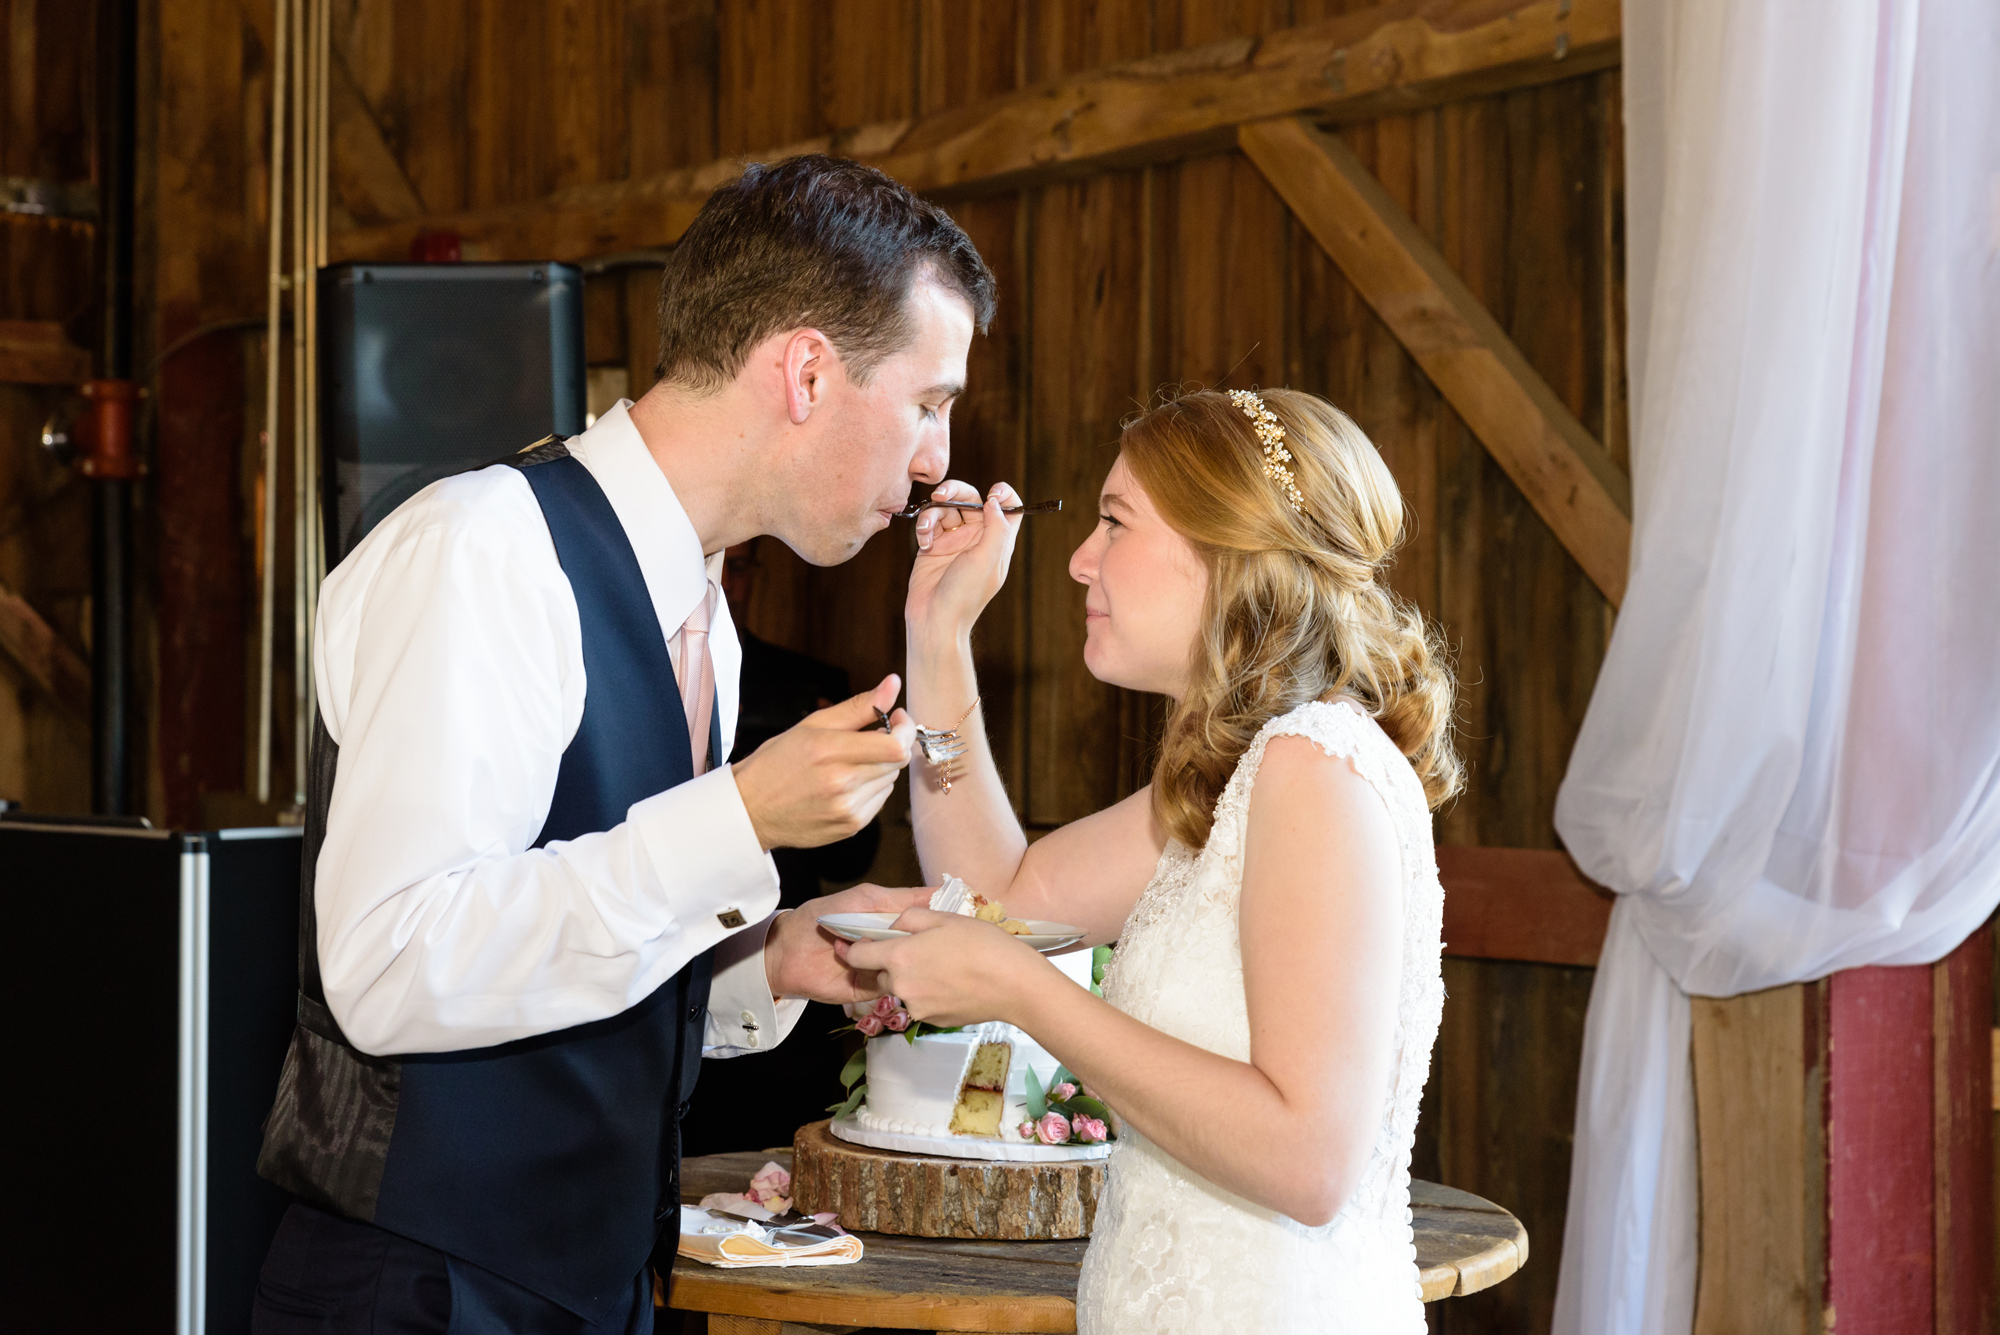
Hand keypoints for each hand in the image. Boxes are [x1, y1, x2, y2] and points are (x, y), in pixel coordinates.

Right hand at [732, 676, 915, 849]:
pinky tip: (848, 783)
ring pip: (890, 780)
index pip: (896, 746)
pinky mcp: (851, 826)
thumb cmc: (777, 762)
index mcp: (830, 751)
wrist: (751, 809)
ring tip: (851, 762)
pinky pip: (880, 800)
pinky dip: (872, 787)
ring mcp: (848, 809)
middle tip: (873, 736)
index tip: (897, 717)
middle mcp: (842, 783)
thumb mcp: (812, 725)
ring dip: (881, 766)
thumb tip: (893, 683)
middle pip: (897, 762)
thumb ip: (858, 706)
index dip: (905, 729)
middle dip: (893, 744)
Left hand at [762, 883, 935, 1002]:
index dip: (942, 924)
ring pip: (909, 972)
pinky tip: (895, 970)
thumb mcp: (866, 898)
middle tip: (946, 945)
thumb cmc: (823, 916)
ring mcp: (882, 970)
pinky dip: (892, 980)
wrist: (786, 950)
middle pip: (921, 950)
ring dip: (911, 964)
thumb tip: (938, 891)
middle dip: (932, 948)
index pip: (925, 924)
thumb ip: (902, 898)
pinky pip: (890, 989)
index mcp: (892, 924)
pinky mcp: (871, 991)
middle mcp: (891, 948)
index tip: (964, 924)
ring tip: (917, 957)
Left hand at [837, 907, 1044, 1027]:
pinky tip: (954, 981)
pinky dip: (930, 993)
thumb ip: (910, 917)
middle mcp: (901, 986)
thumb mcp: (944, 917)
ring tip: (943, 965)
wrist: (1015, 985)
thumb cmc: (982, 945)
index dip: (856, 947)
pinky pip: (922, 1003)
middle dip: (890, 962)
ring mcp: (917, 1007)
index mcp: (898, 957)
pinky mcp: (934, 1021)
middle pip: (880, 974)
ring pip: (902, 990)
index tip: (863, 941)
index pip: (857, 956)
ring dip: (912, 978)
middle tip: (919, 949)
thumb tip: (893, 925)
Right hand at [905, 480, 1022, 644]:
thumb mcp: (988, 560)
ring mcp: (954, 540)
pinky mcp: (932, 545)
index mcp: (997, 541)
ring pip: (946, 508)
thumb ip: (996, 527)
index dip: (1004, 494)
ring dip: (933, 512)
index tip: (992, 494)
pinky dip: (924, 526)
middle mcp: (977, 538)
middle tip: (941, 494)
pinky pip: (928, 522)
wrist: (934, 619)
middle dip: (956, 491)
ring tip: (926, 531)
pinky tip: (924, 542)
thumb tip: (994, 501)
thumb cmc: (965, 595)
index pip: (1010, 508)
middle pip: (972, 499)